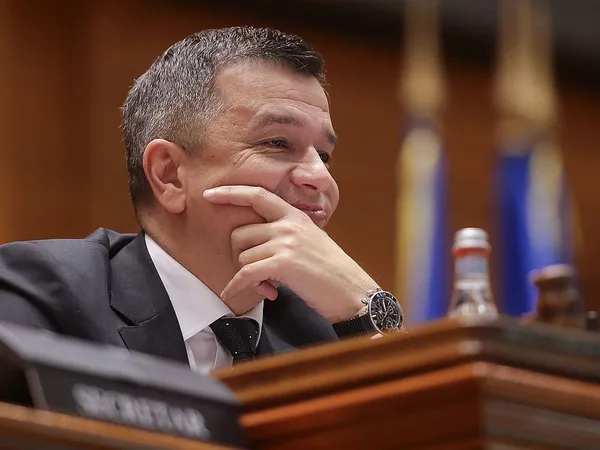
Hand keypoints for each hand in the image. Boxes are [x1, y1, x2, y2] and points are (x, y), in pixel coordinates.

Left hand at [203, 186, 378, 322]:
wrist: (351, 290)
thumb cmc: (329, 270)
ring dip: (247, 276)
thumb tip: (255, 239)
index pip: (257, 195)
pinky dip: (236, 285)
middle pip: (240, 233)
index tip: (210, 194)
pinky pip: (246, 273)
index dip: (231, 193)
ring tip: (266, 286)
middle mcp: (288, 224)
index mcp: (294, 215)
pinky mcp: (284, 263)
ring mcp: (286, 242)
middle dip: (239, 256)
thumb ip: (285, 232)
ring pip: (243, 256)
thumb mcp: (309, 239)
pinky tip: (233, 293)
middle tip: (253, 272)